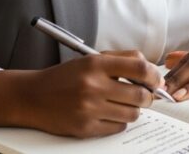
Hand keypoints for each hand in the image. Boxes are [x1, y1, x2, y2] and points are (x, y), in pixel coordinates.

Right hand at [0, 50, 162, 137]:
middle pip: (140, 94)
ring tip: (123, 104)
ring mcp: (89, 109)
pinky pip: (118, 127)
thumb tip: (152, 72)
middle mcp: (92, 86)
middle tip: (145, 95)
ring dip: (133, 109)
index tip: (157, 80)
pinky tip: (109, 114)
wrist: (32, 96)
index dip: (154, 75)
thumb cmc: (65, 77)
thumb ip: (121, 60)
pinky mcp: (85, 128)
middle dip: (148, 96)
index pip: (139, 67)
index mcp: (95, 64)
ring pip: (132, 113)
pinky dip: (119, 121)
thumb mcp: (90, 59)